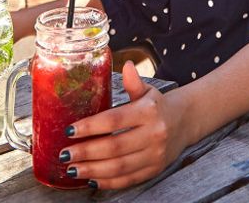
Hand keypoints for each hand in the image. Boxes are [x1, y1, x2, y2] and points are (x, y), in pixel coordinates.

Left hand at [58, 61, 189, 189]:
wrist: (183, 123)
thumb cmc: (157, 106)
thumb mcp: (147, 91)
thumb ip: (133, 82)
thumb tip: (126, 66)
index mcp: (148, 111)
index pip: (114, 120)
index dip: (90, 127)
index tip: (69, 131)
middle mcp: (154, 134)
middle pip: (114, 147)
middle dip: (86, 152)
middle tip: (64, 154)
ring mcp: (155, 155)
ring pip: (120, 167)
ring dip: (93, 170)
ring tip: (72, 169)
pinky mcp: (155, 170)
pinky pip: (129, 179)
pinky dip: (108, 182)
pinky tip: (92, 179)